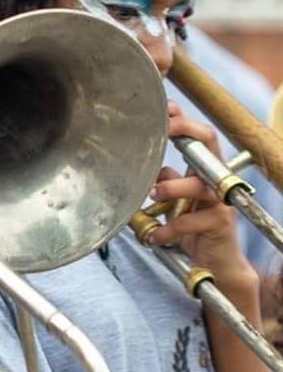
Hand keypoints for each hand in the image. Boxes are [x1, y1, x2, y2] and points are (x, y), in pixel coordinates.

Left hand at [148, 102, 254, 292]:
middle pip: (208, 142)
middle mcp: (215, 179)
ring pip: (199, 183)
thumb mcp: (175, 197)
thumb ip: (165, 178)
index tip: (164, 108)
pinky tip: (155, 235)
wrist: (216, 263)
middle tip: (163, 131)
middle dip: (185, 130)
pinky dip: (169, 229)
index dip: (183, 119)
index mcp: (202, 169)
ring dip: (172, 187)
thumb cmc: (192, 225)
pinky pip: (193, 221)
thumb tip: (151, 164)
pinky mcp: (220, 224)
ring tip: (153, 194)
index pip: (199, 134)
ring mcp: (220, 201)